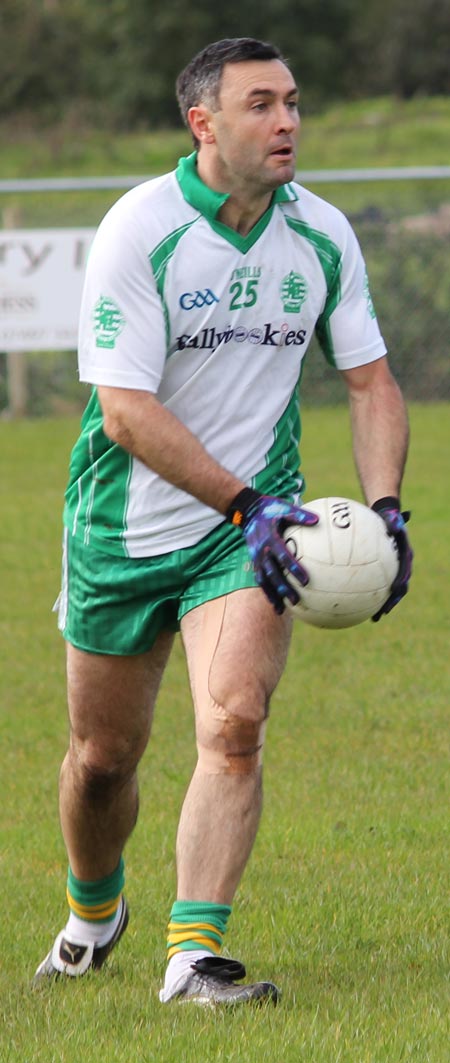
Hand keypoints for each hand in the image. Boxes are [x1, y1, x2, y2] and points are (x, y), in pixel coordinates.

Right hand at [226, 488, 318, 613]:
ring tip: (281, 610)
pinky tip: (275, 604)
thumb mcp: (283, 507)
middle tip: (296, 600)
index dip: (294, 569)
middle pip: (272, 574)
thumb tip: (318, 520)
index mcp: (270, 539)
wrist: (246, 511)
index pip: (283, 557)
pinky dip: (267, 592)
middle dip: (283, 589)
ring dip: (272, 595)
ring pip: (264, 581)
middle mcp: (261, 551)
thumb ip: (299, 515)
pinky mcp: (254, 561)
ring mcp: (256, 558)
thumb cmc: (269, 508)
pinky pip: (260, 579)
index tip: (305, 580)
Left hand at [371, 497, 412, 620]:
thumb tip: (394, 520)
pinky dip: (368, 597)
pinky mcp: (383, 574)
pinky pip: (375, 587)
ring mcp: (392, 572)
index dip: (400, 583)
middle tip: (382, 613)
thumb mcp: (390, 517)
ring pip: (388, 593)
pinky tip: (354, 604)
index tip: (394, 591)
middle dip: (391, 602)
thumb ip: (393, 521)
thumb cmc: (387, 518)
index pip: (404, 572)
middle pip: (399, 589)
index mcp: (405, 556)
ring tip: (372, 618)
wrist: (388, 520)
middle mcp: (401, 567)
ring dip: (381, 606)